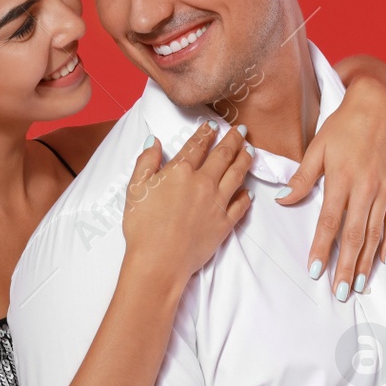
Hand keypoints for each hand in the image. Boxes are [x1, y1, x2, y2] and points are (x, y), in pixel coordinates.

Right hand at [122, 119, 254, 284]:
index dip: (206, 132)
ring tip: (250, 150)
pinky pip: (241, 205)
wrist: (159, 261)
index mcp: (181, 171)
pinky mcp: (225, 223)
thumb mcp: (135, 188)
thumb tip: (155, 142)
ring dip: (245, 159)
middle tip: (240, 130)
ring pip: (237, 174)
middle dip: (233, 139)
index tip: (213, 125)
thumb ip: (146, 161)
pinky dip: (247, 196)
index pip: (197, 145)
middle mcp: (204, 182)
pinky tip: (249, 191)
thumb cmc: (142, 227)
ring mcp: (218, 202)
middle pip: (223, 155)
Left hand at [277, 75, 385, 299]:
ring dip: (367, 261)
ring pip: (375, 233)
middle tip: (340, 291)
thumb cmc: (344, 124)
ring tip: (360, 285)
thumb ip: (302, 177)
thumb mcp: (318, 147)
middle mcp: (366, 187)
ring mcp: (385, 189)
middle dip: (347, 266)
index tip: (314, 271)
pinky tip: (385, 261)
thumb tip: (281, 199)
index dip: (321, 248)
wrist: (379, 104)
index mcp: (342, 178)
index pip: (330, 222)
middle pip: (354, 235)